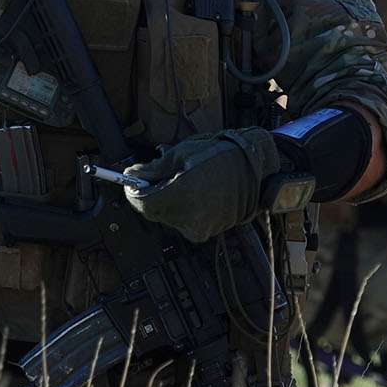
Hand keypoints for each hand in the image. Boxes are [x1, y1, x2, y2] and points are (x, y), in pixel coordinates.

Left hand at [121, 128, 281, 242]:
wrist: (254, 167)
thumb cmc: (221, 156)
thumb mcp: (181, 154)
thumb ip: (152, 170)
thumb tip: (132, 176)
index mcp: (180, 197)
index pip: (142, 204)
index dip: (134, 191)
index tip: (132, 181)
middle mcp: (188, 218)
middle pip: (154, 212)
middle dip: (153, 194)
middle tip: (160, 175)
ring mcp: (200, 228)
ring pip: (169, 217)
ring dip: (168, 201)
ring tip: (185, 180)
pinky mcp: (207, 232)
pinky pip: (185, 222)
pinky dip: (184, 208)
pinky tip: (196, 191)